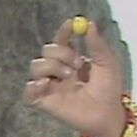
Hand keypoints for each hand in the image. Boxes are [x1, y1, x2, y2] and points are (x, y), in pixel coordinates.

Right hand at [23, 19, 126, 136]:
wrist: (107, 113)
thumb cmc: (108, 88)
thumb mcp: (107, 63)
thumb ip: (97, 44)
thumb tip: (90, 23)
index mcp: (74, 58)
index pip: (62, 40)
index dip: (64, 31)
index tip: (70, 23)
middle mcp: (59, 69)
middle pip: (48, 50)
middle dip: (62, 52)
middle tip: (77, 63)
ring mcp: (51, 84)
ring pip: (36, 65)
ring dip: (52, 66)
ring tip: (69, 76)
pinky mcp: (44, 101)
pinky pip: (28, 91)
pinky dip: (33, 85)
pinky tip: (46, 83)